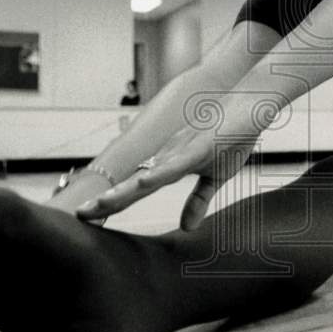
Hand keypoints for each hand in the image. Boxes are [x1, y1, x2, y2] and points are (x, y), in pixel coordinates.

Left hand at [75, 121, 257, 230]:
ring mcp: (183, 150)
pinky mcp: (200, 145)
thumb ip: (198, 201)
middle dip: (105, 202)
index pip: (135, 190)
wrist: (253, 104)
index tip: (89, 220)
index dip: (113, 204)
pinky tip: (141, 184)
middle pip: (132, 184)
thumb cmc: (235, 135)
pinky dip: (158, 173)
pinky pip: (175, 162)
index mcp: (171, 165)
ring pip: (147, 175)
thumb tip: (185, 228)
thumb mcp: (217, 176)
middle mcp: (169, 156)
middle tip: (78, 217)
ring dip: (121, 191)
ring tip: (97, 206)